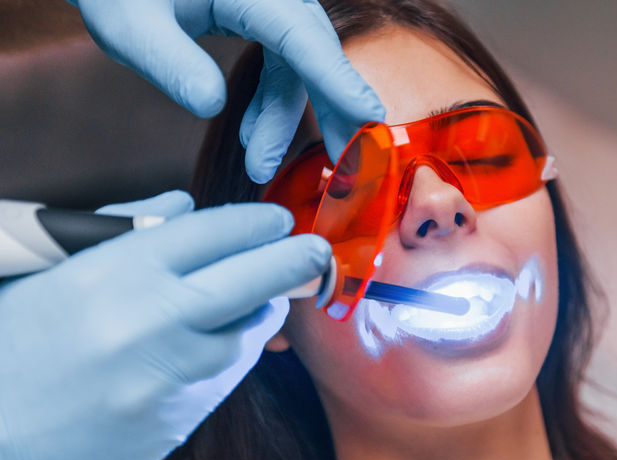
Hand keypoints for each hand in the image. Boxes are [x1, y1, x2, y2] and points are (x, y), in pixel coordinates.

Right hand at [0, 191, 329, 459]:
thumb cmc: (10, 340)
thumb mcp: (51, 268)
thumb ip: (124, 230)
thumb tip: (185, 206)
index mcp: (117, 271)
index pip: (214, 231)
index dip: (257, 223)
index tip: (278, 220)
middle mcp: (151, 322)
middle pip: (254, 279)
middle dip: (295, 259)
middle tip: (318, 251)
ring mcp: (167, 379)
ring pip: (248, 336)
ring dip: (260, 314)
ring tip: (260, 300)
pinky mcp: (174, 423)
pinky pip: (224, 380)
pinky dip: (231, 357)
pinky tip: (219, 345)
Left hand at [68, 0, 384, 181]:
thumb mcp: (128, 24)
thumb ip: (169, 61)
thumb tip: (211, 106)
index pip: (301, 34)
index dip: (337, 78)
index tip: (369, 115)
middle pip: (316, 52)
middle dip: (331, 111)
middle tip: (344, 164)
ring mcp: (268, 5)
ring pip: (299, 67)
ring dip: (283, 120)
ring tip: (258, 166)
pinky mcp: (262, 19)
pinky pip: (281, 66)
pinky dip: (270, 106)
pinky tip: (249, 138)